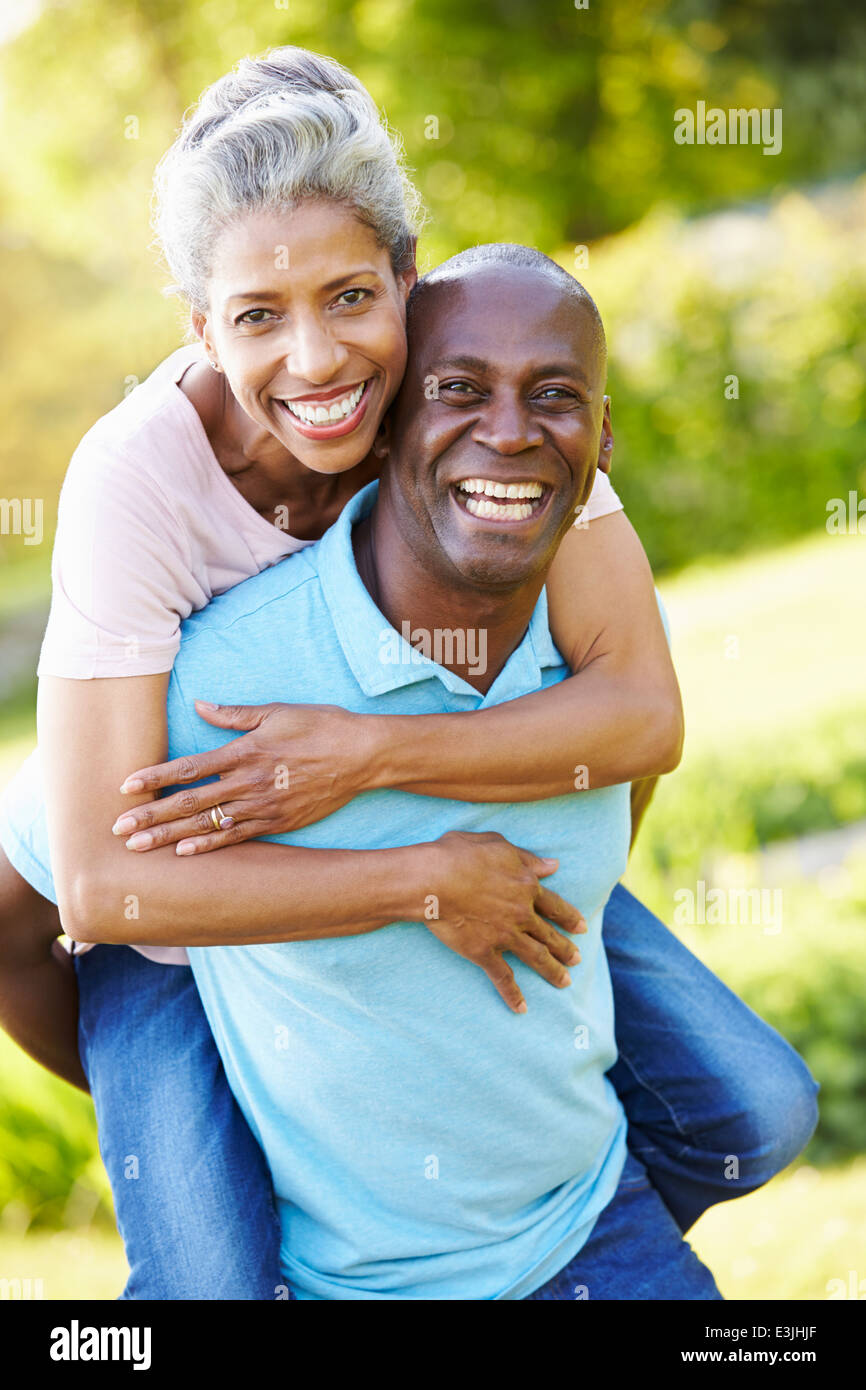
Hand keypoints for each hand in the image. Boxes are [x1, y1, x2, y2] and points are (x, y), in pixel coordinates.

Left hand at [113, 701, 371, 853]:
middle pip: (189, 802)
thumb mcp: (276, 711)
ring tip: (139, 848)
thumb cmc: (320, 725)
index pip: (189, 767)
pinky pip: (236, 837)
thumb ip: (234, 714)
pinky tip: (183, 853)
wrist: (361, 755)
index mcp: (244, 751)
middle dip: (151, 816)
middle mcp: (248, 782)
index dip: (154, 778)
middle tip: (118, 829)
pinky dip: (209, 846)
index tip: (125, 787)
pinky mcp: (277, 822)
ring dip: (170, 836)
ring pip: (207, 824)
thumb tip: (200, 705)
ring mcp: (262, 806)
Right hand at [424, 830, 586, 1011]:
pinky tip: (522, 1008)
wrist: (434, 879)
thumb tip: (552, 865)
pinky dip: (513, 994)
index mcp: (526, 886)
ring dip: (552, 971)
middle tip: (577, 959)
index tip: (583, 927)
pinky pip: (503, 977)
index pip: (555, 905)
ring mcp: (505, 935)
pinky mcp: (484, 952)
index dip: (569, 917)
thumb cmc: (460, 855)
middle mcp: (521, 913)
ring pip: (536, 957)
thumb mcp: (498, 844)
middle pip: (549, 934)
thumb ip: (527, 858)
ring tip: (565, 982)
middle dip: (565, 948)